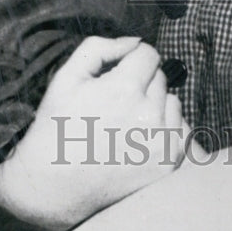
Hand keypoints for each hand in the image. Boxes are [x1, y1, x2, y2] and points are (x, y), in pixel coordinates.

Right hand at [0, 36, 186, 230]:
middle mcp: (148, 116)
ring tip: (125, 124)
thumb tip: (135, 41)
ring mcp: (161, 143)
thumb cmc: (56, 128)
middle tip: (114, 104)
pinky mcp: (168, 164)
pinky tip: (139, 141)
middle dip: (140, 83)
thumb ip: (101, 48)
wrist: (50, 189)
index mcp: (123, 90)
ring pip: (172, 102)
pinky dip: (165, 130)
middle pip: (160, 77)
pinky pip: (180, 130)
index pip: (148, 53)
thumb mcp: (66, 78)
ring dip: (156, 106)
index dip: (130, 60)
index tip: (115, 75)